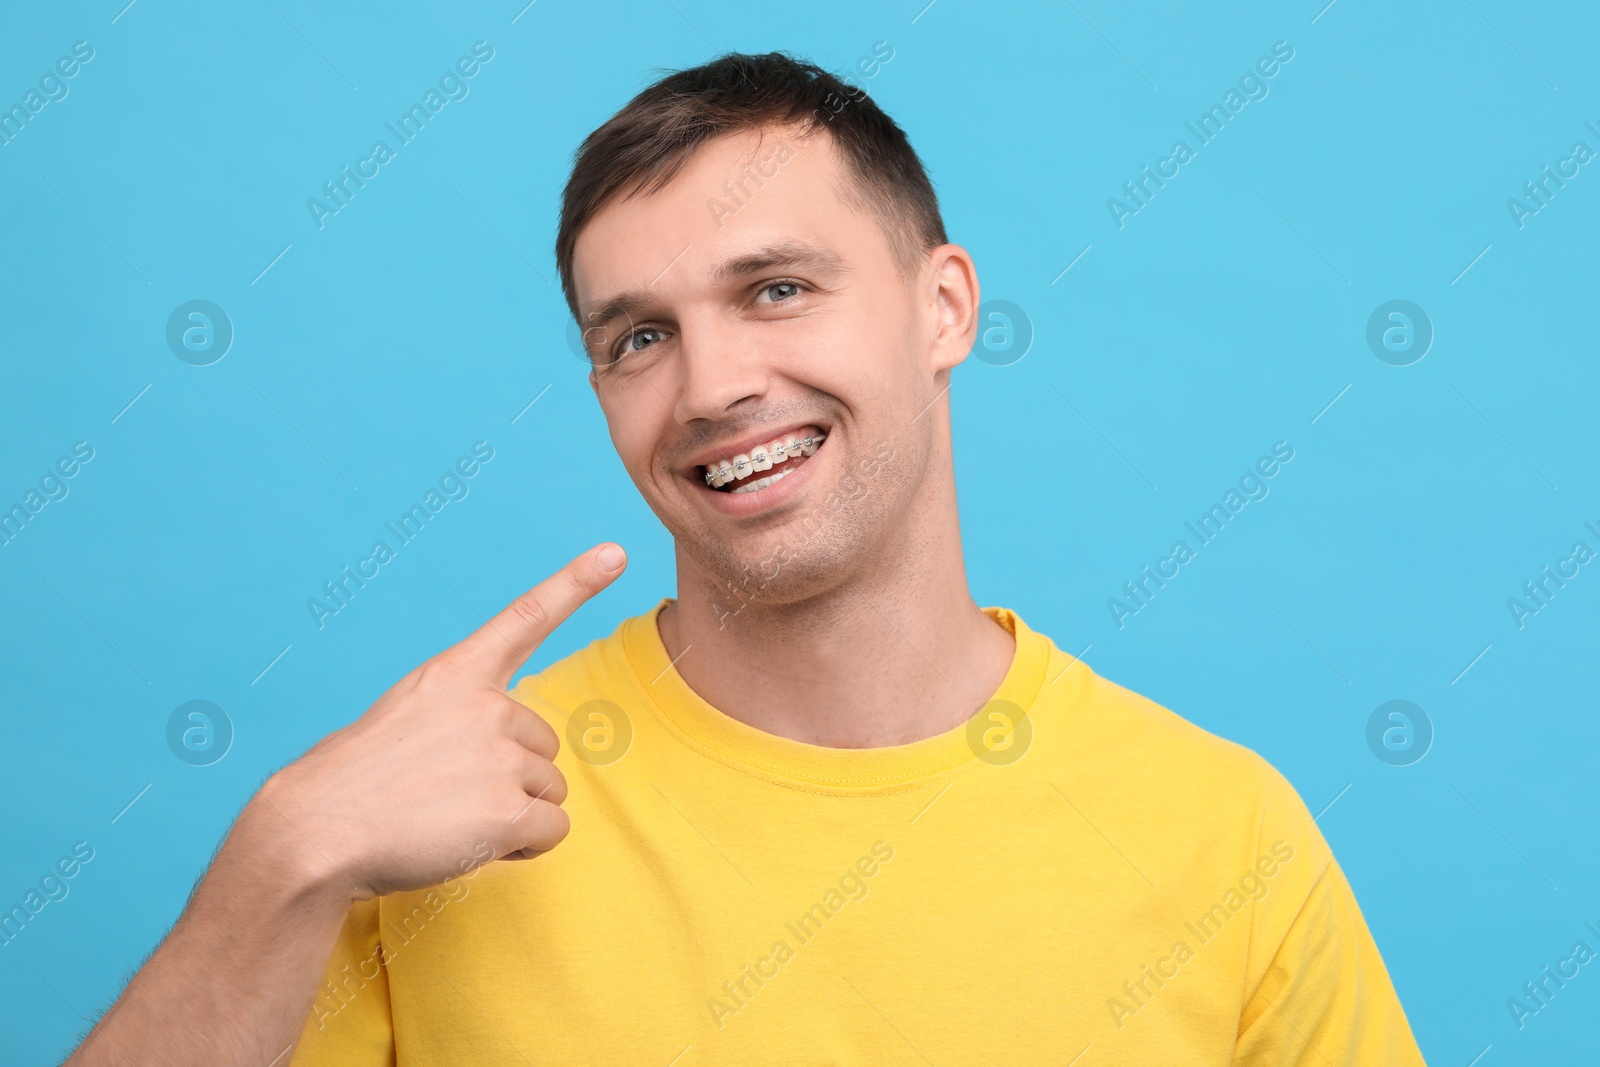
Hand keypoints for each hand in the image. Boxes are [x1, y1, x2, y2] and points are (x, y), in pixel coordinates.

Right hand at [251, 543, 627, 899]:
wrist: (313, 833)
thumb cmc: (352, 784)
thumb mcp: (403, 718)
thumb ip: (458, 718)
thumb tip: (501, 751)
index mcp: (456, 674)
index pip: (525, 618)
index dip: (575, 583)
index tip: (614, 553)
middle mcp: (486, 706)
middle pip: (544, 746)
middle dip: (510, 777)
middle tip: (447, 795)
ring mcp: (500, 757)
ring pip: (550, 790)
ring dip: (514, 814)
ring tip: (450, 819)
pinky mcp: (508, 811)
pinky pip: (553, 831)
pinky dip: (526, 847)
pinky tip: (474, 845)